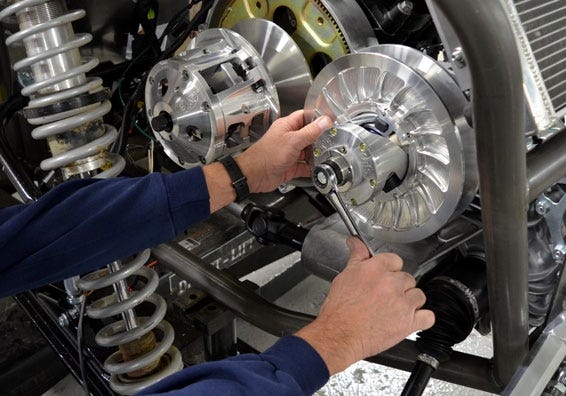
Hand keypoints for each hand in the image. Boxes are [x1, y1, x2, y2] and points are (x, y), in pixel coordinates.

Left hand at [236, 110, 331, 192]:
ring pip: (307, 152)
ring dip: (316, 154)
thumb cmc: (266, 156)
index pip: (304, 117)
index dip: (317, 118)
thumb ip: (310, 132)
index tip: (330, 121)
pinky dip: (312, 168)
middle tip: (332, 140)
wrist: (254, 175)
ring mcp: (289, 153)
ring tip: (328, 154)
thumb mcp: (293, 140)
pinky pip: (304, 166)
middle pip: (308, 135)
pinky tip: (319, 168)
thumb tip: (324, 121)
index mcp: (286, 126)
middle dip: (319, 139)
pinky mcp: (290, 166)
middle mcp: (288, 138)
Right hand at [296, 237, 434, 374]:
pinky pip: (428, 317)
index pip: (395, 260)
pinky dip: (422, 319)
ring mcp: (402, 303)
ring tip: (395, 309)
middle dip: (399, 287)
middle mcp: (391, 283)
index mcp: (376, 269)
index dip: (390, 270)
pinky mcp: (409, 323)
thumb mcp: (344, 276)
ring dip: (410, 302)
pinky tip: (411, 319)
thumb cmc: (339, 310)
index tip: (386, 277)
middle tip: (385, 297)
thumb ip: (357, 257)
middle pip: (407, 278)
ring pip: (419, 295)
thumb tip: (356, 242)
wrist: (339, 334)